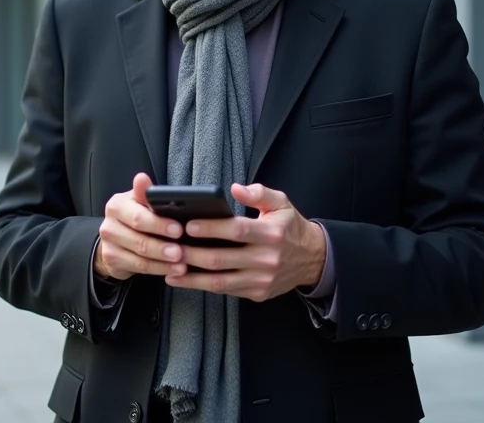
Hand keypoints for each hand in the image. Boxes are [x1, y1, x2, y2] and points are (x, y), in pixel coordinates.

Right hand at [94, 173, 188, 281]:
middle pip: (138, 239)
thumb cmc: (135, 214)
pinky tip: (174, 270)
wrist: (115, 236)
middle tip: (181, 251)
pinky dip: (159, 270)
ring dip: (163, 262)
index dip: (159, 224)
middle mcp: (109, 225)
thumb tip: (142, 178)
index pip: (138, 217)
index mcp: (117, 205)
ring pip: (140, 256)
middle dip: (162, 246)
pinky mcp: (112, 260)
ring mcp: (109, 245)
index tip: (178, 229)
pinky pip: (139, 268)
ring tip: (182, 263)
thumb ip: (145, 193)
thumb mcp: (140, 202)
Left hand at [165, 182, 325, 301]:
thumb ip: (259, 192)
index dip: (211, 229)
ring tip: (170, 269)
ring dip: (192, 277)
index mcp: (271, 234)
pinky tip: (186, 280)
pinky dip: (203, 286)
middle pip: (222, 259)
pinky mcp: (257, 293)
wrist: (313, 259)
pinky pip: (226, 290)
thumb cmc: (290, 227)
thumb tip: (234, 189)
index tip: (188, 225)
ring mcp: (261, 280)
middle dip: (192, 254)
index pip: (236, 231)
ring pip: (220, 281)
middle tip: (170, 248)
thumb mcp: (281, 203)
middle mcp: (267, 259)